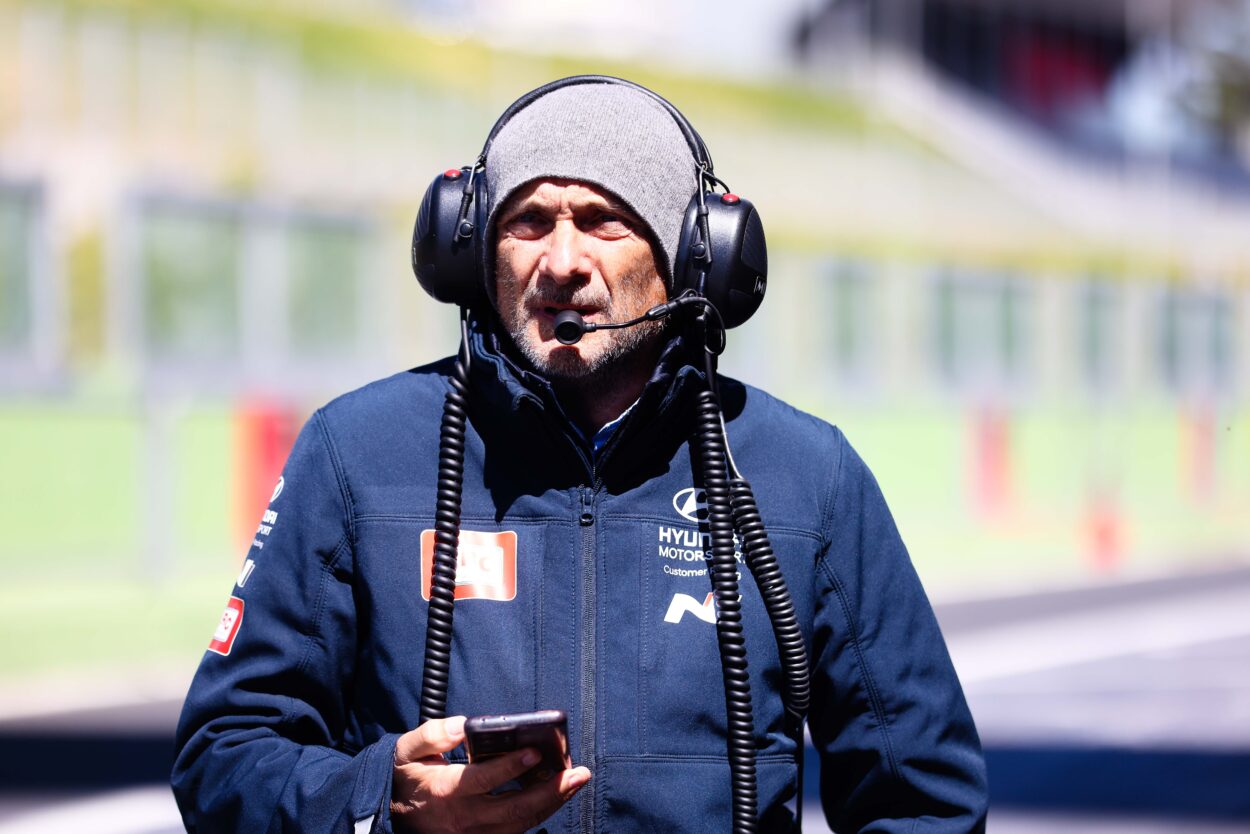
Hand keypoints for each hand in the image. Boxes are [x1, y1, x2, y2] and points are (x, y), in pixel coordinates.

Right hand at [391, 716, 591, 833]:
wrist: (393, 815)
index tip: (535, 751)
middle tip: (578, 773)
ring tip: (575, 781)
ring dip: (552, 803)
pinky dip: (539, 815)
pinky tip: (555, 797)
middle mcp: (464, 817)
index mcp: (446, 791)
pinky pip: (516, 832)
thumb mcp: (408, 751)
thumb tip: (461, 725)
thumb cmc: (406, 777)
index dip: (511, 767)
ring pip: (521, 823)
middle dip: (551, 790)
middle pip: (514, 808)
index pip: (484, 780)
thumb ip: (432, 734)